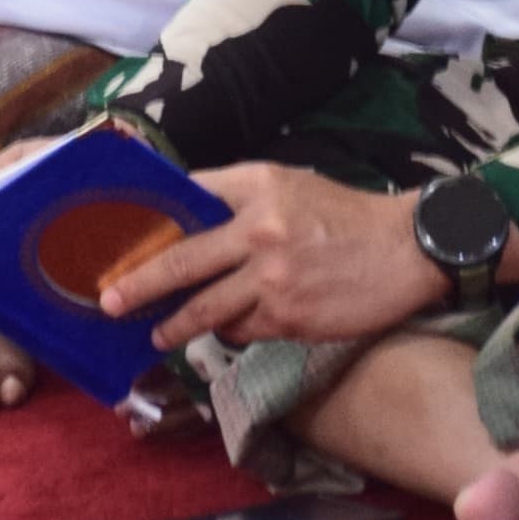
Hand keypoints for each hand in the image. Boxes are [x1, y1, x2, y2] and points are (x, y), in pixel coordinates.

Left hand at [99, 164, 448, 352]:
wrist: (408, 250)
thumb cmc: (347, 215)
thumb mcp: (294, 184)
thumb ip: (243, 197)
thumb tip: (191, 219)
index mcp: (260, 186)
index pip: (191, 197)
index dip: (154, 219)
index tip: (121, 240)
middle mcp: (260, 230)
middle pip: (183, 261)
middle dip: (140, 285)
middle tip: (110, 300)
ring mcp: (272, 279)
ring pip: (207, 309)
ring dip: (176, 325)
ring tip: (156, 335)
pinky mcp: (288, 318)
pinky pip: (243, 330)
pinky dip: (232, 330)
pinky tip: (230, 328)